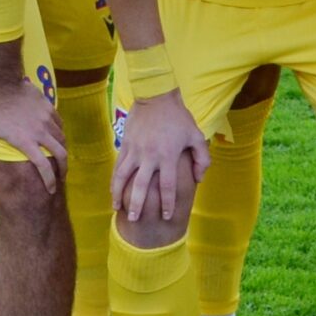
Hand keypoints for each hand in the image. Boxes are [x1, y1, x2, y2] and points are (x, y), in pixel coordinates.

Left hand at [0, 70, 65, 190]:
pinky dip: (60, 134)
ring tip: (59, 157)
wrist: (2, 83)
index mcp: (25, 142)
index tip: (51, 189)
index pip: (44, 167)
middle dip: (64, 169)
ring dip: (62, 151)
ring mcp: (47, 119)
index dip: (50, 181)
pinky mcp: (49, 109)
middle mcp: (40, 132)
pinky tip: (56, 137)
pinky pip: (60, 125)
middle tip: (61, 177)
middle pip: (61, 155)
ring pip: (62, 139)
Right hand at [112, 87, 206, 220]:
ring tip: (117, 209)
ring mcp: (135, 151)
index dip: (167, 203)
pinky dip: (114, 180)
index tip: (166, 216)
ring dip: (119, 195)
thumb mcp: (196, 136)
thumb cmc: (178, 117)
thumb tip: (199, 179)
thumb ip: (202, 159)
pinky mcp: (125, 145)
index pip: (167, 186)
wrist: (156, 96)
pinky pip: (118, 166)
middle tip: (135, 219)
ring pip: (123, 178)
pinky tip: (113, 190)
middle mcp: (150, 156)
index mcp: (168, 156)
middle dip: (138, 205)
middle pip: (141, 187)